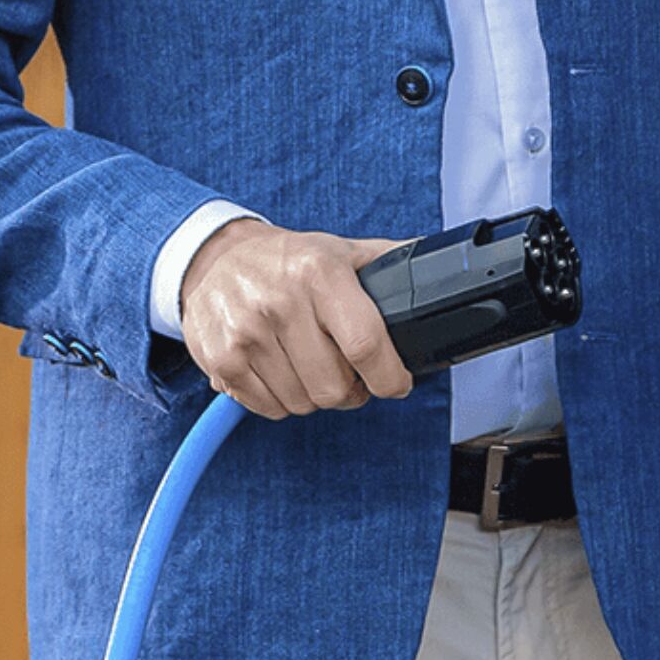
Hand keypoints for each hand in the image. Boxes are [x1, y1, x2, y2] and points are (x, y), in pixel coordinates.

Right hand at [179, 218, 414, 418]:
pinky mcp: (221, 360)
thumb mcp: (343, 251)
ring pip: (304, 404)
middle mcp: (279, 302)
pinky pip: (270, 408)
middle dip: (350, 390)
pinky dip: (283, 400)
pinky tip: (282, 371)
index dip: (389, 378)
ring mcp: (246, 334)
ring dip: (315, 395)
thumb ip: (391, 264)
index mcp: (318, 273)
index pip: (365, 345)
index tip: (396, 384)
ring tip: (310, 366)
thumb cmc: (290, 261)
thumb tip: (442, 268)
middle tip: (346, 373)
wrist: (217, 258)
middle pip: (334, 388)